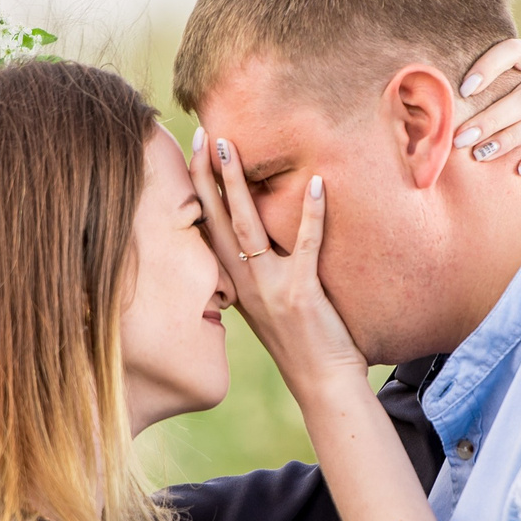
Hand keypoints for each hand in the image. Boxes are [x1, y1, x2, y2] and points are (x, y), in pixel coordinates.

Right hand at [190, 131, 366, 397]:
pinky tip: (315, 183)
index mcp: (236, 283)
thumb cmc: (305, 343)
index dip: (200, 189)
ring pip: (246, 227)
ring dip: (237, 184)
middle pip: (218, 220)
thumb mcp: (272, 303)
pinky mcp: (301, 294)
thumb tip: (262, 238)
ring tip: (232, 147)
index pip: (209, 228)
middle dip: (208, 175)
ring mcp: (270, 288)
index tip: (196, 152)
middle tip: (205, 134)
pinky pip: (306, 246)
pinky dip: (310, 214)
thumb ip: (263, 272)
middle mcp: (245, 283)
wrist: (323, 385)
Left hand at [451, 37, 520, 176]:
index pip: (514, 51)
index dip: (489, 66)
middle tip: (463, 139)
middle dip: (492, 118)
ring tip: (484, 154)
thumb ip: (485, 98)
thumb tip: (437, 109)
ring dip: (512, 138)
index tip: (464, 90)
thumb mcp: (505, 103)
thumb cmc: (519, 121)